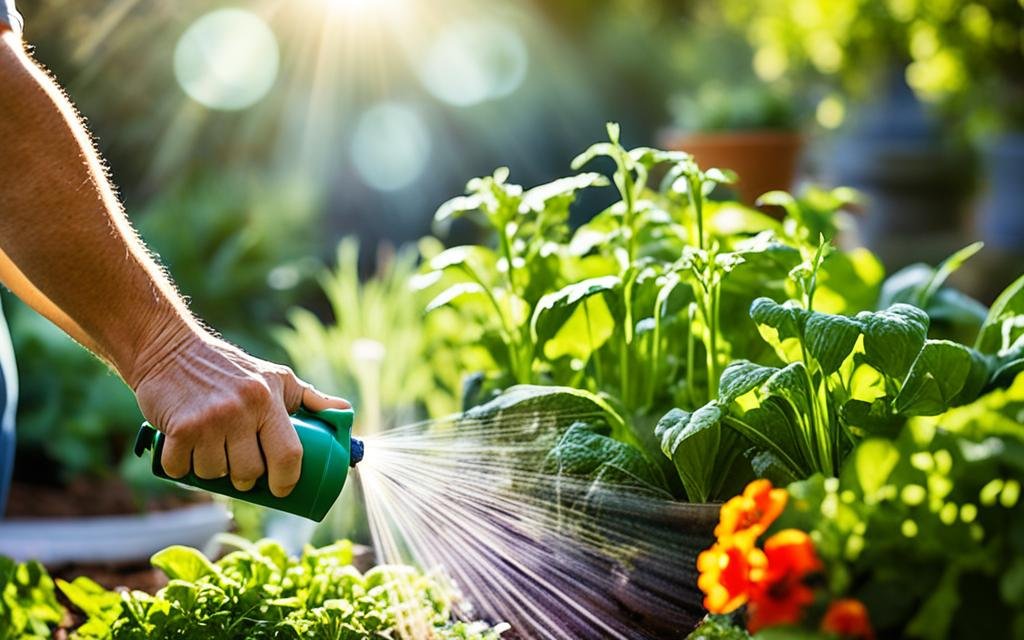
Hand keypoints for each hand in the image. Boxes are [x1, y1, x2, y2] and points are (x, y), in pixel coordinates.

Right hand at [132, 328, 349, 496]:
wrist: (171, 349)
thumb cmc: (231, 369)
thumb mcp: (275, 377)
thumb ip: (310, 397)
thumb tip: (346, 412)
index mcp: (269, 398)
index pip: (289, 455)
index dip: (287, 481)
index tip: (283, 490)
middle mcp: (242, 409)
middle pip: (250, 472)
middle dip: (246, 479)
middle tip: (241, 468)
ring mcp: (209, 420)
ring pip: (216, 475)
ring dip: (212, 474)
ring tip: (212, 453)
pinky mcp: (179, 429)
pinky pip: (182, 470)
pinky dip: (181, 468)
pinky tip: (184, 452)